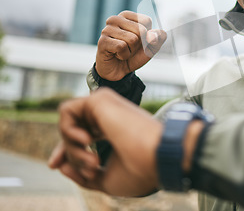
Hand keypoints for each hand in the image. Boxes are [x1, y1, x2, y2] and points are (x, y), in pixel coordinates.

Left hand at [48, 88, 162, 195]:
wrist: (155, 158)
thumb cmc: (137, 171)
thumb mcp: (105, 179)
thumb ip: (81, 173)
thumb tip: (61, 165)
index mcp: (112, 132)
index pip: (81, 136)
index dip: (66, 150)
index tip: (55, 165)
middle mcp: (108, 116)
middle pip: (72, 129)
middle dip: (67, 151)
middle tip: (87, 168)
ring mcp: (104, 106)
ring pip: (68, 123)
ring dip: (72, 147)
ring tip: (93, 160)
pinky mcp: (99, 98)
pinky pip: (67, 111)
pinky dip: (68, 130)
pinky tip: (87, 141)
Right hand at [96, 11, 166, 80]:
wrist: (120, 71)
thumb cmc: (135, 55)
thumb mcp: (152, 46)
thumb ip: (158, 37)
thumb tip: (153, 35)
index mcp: (127, 16)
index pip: (146, 21)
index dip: (147, 35)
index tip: (138, 40)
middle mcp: (115, 19)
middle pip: (140, 30)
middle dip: (139, 44)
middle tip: (129, 48)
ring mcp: (107, 29)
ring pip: (132, 39)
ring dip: (131, 51)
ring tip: (123, 52)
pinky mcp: (102, 41)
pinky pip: (122, 47)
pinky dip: (124, 55)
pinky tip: (116, 55)